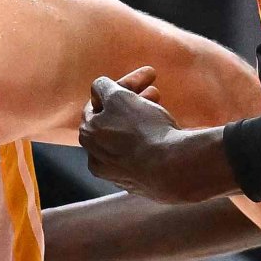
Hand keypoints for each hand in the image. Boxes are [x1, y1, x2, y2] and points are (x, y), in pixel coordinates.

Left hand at [80, 69, 237, 203]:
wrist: (172, 169)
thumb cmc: (143, 130)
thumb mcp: (119, 97)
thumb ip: (104, 87)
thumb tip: (99, 87)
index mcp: (88, 135)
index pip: (100, 102)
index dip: (123, 85)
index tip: (148, 76)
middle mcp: (98, 157)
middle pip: (114, 120)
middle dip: (134, 100)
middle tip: (156, 90)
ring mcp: (119, 173)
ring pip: (128, 137)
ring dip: (143, 117)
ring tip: (163, 107)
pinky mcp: (140, 184)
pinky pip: (142, 155)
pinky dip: (150, 139)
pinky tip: (163, 133)